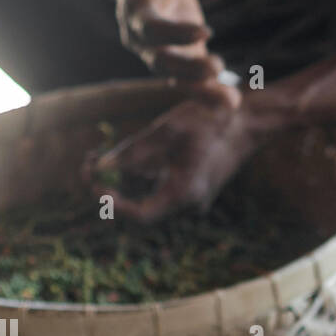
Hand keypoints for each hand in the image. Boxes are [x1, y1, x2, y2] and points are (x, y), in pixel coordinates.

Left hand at [86, 98, 255, 220]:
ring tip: (97, 153)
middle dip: (110, 189)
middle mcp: (188, 204)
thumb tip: (98, 168)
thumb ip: (131, 151)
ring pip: (146, 197)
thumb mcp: (166, 130)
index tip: (91, 181)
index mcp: (184, 193)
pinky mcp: (192, 189)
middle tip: (86, 162)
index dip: (111, 202)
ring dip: (122, 180)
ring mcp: (192, 199)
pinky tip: (127, 154)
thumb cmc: (211, 120)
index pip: (139, 215)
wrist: (250, 121)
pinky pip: (158, 188)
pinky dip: (139, 175)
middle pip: (139, 209)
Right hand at [115, 0, 238, 106]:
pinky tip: (232, 102)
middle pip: (160, 62)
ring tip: (231, 100)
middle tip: (219, 66)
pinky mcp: (176, 61)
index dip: (175, 34)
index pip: (151, 28)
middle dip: (189, 68)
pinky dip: (209, 95)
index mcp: (134, 10)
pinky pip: (188, 83)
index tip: (206, 32)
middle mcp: (140, 39)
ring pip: (174, 79)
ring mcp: (156, 54)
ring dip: (202, 90)